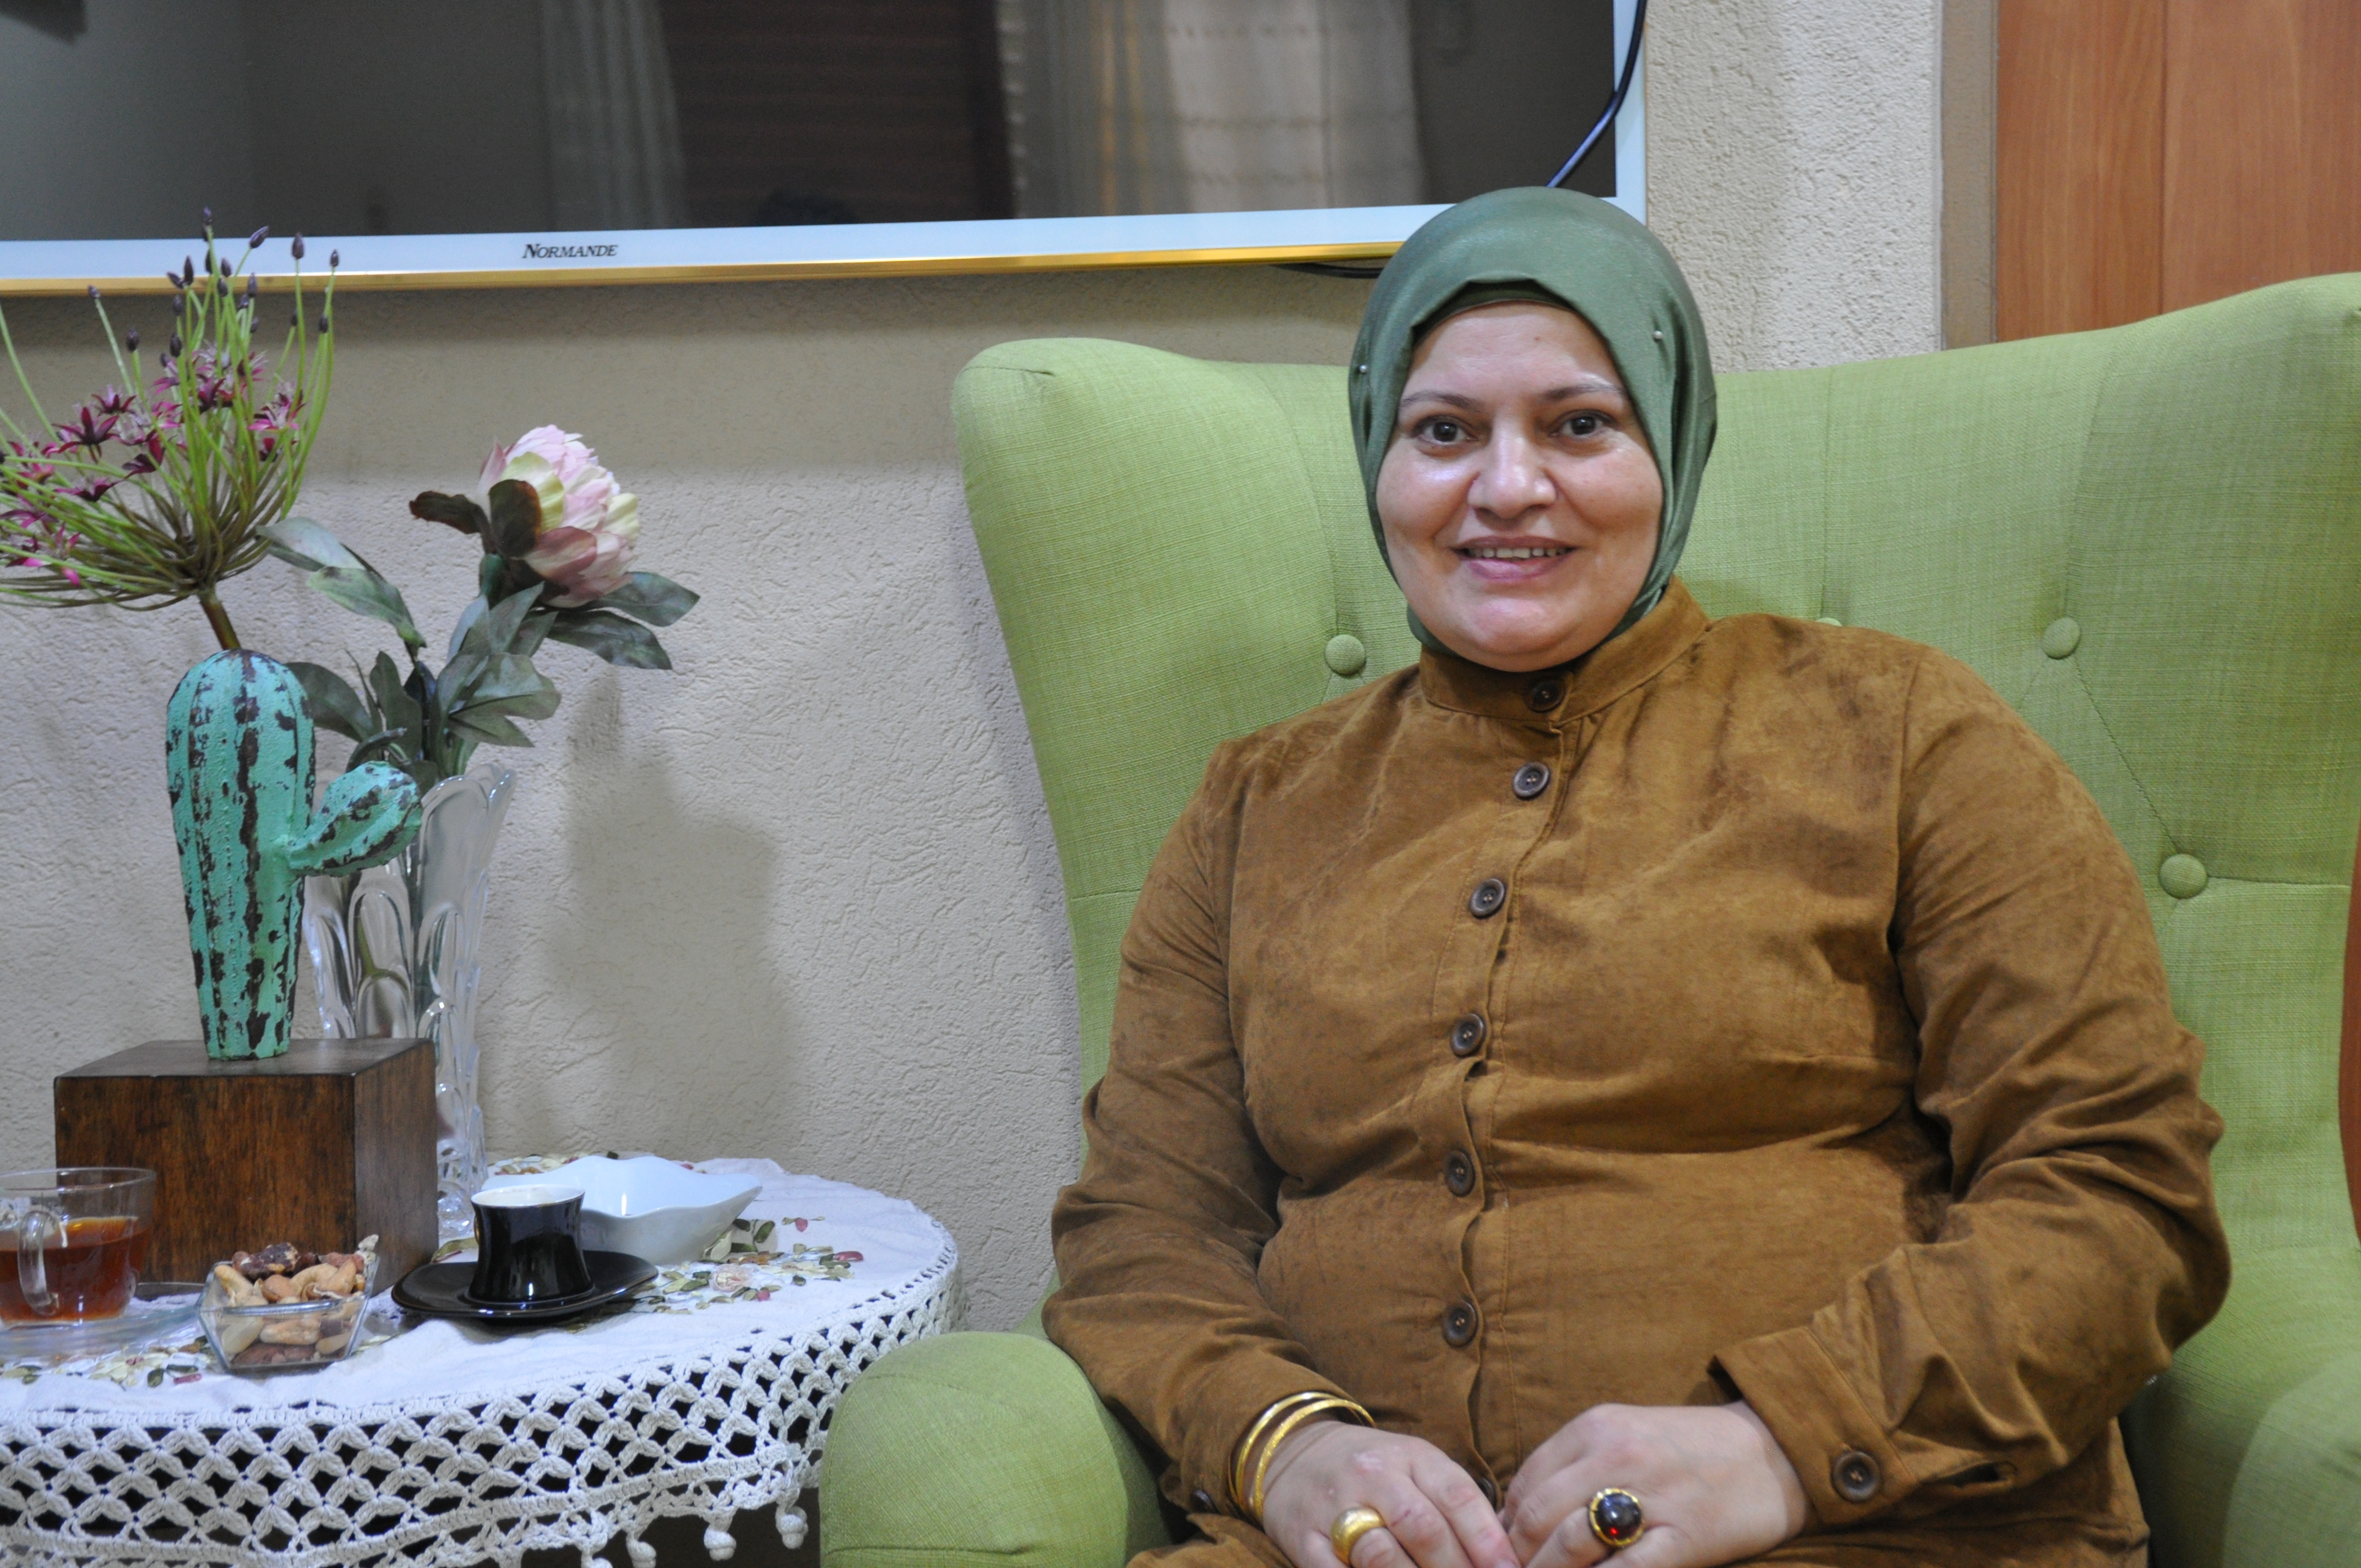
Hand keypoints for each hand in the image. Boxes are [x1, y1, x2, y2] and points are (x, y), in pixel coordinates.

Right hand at [1260, 1419, 1522, 1567]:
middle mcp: (1372, 1475)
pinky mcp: (1302, 1536)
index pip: (1458, 1496)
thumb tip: (1502, 1556)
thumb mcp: (1417, 1468)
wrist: (1293, 1452)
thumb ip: (1455, 1502)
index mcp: (1410, 1456)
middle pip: (1423, 1527)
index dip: (1488, 1541)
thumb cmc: (1373, 1470)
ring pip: (1379, 1554)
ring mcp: (1334, 1505)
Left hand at [1497, 1402, 1807, 1567]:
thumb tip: (1515, 1515)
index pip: (1525, 1482)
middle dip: (1516, 1556)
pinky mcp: (1683, 1536)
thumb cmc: (1690, 1450)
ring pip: (1568, 1543)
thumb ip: (1572, 1466)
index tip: (1500, 1551)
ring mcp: (1650, 1496)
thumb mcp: (1623, 1435)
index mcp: (1596, 1426)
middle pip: (1537, 1515)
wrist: (1772, 1454)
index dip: (1503, 1524)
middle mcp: (1616, 1454)